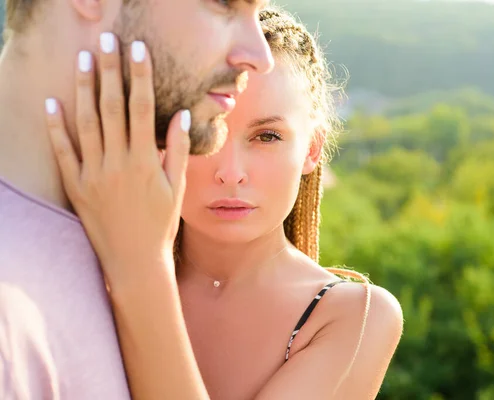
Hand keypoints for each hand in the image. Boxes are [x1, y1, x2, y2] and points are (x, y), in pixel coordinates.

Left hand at [44, 33, 189, 285]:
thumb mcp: (176, 187)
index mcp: (145, 160)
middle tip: (107, 41)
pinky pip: (63, 152)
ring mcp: (94, 174)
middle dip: (110, 71)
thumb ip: (176, 149)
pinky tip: (52, 103)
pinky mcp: (76, 187)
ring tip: (84, 59)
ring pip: (86, 123)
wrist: (135, 260)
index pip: (141, 108)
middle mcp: (118, 162)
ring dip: (84, 88)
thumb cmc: (160, 224)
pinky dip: (56, 127)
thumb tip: (181, 114)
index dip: (140, 76)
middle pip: (112, 107)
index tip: (138, 50)